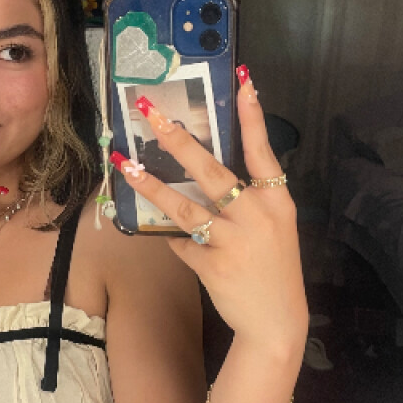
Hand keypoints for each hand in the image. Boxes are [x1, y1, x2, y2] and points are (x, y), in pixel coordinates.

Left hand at [112, 67, 307, 348]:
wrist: (277, 322)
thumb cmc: (274, 269)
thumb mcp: (273, 228)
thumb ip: (246, 202)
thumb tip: (204, 180)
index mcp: (276, 202)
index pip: (262, 151)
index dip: (252, 116)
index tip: (242, 80)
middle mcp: (256, 215)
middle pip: (212, 170)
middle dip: (178, 140)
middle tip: (153, 115)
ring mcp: (234, 240)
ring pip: (184, 206)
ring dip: (151, 185)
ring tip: (126, 164)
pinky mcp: (213, 264)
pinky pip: (181, 243)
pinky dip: (171, 239)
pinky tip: (165, 237)